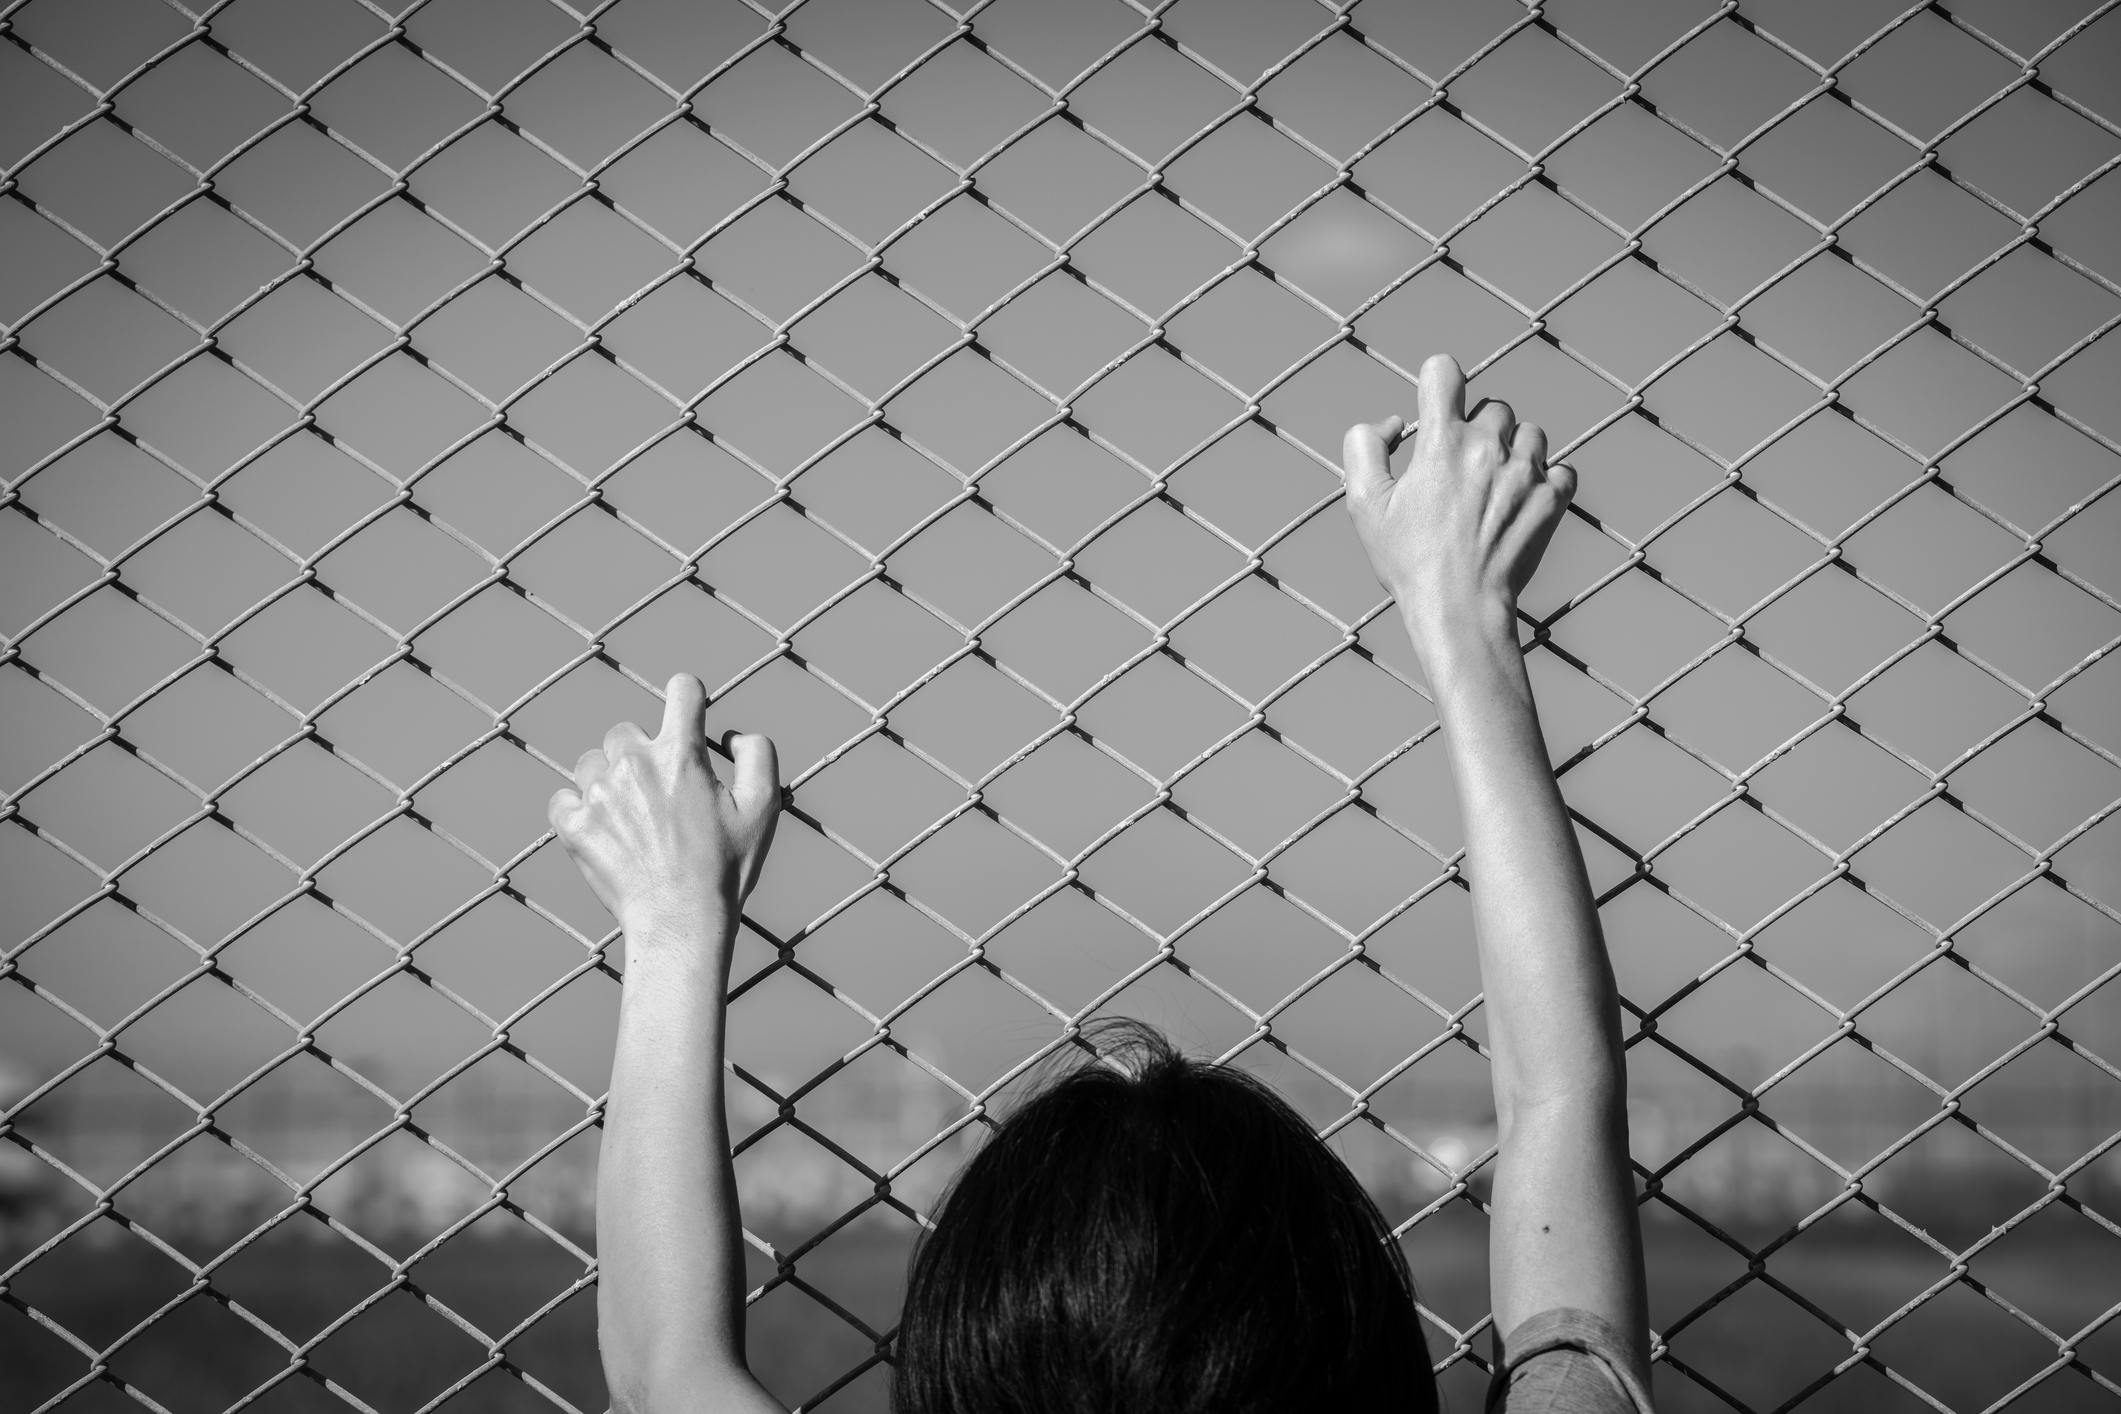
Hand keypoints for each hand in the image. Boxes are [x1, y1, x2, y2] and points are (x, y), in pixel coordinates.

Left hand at [548, 673, 779, 937]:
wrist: (681, 923)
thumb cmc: (726, 869)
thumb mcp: (765, 808)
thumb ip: (758, 754)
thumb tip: (731, 735)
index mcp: (682, 753)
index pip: (682, 689)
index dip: (688, 696)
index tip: (688, 715)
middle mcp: (635, 763)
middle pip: (626, 731)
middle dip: (642, 754)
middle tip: (659, 796)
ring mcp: (599, 793)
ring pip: (592, 762)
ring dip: (608, 781)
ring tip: (631, 820)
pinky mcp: (573, 825)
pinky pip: (563, 798)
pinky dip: (579, 810)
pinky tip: (603, 831)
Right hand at [1342, 354, 1575, 668]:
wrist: (1460, 608)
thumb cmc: (1408, 560)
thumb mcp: (1363, 504)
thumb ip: (1363, 447)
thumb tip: (1392, 423)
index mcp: (1440, 441)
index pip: (1444, 370)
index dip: (1437, 383)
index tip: (1436, 408)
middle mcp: (1487, 447)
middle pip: (1492, 407)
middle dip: (1476, 431)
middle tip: (1460, 473)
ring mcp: (1526, 471)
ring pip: (1529, 433)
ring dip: (1513, 452)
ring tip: (1494, 489)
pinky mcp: (1554, 497)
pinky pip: (1560, 469)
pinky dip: (1546, 481)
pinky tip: (1522, 505)